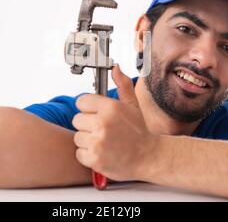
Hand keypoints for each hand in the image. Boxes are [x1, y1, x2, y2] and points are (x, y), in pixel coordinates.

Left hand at [72, 64, 157, 181]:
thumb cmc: (140, 131)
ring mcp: (98, 142)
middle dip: (87, 125)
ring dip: (87, 141)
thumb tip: (115, 68)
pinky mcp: (95, 158)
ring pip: (77, 137)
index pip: (81, 102)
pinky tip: (102, 152)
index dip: (89, 109)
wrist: (150, 157)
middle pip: (77, 119)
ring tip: (104, 142)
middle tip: (103, 130)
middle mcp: (103, 123)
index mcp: (111, 107)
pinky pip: (79, 153)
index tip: (97, 115)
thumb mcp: (133, 105)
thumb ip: (122, 85)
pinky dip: (88, 155)